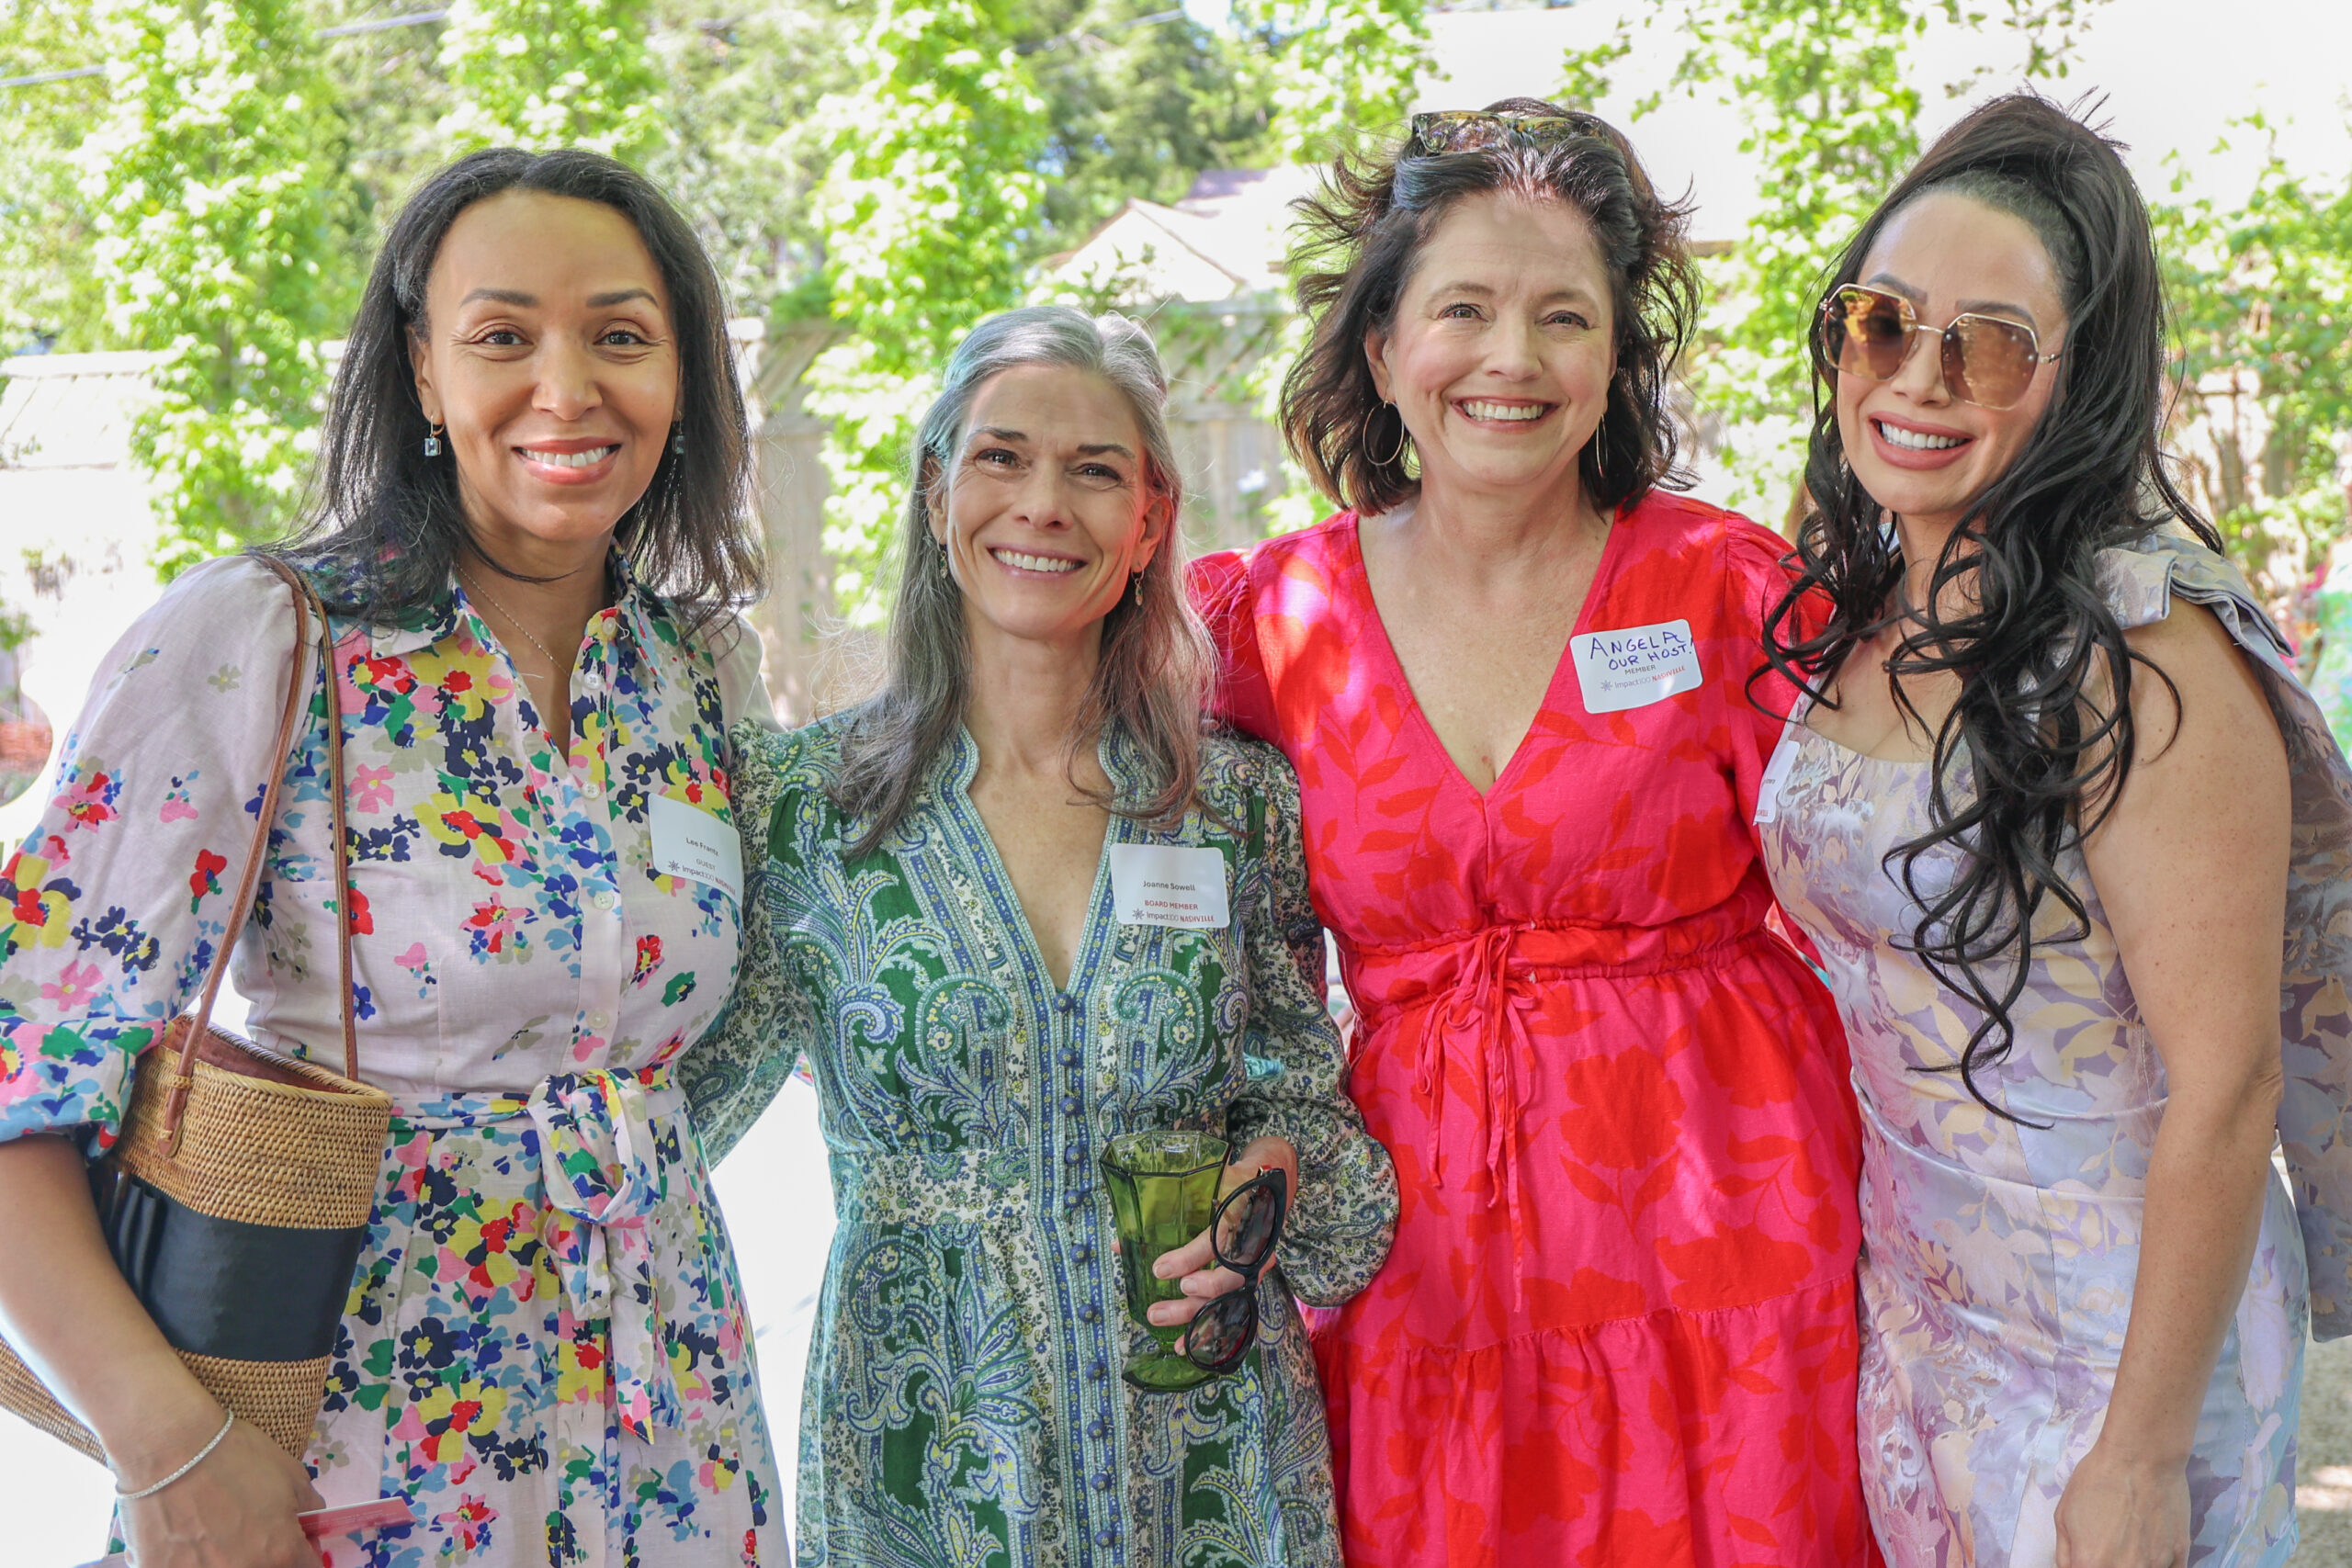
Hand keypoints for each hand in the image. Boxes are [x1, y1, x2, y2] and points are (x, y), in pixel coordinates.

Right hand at [117, 1415, 322, 1567]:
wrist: (172, 1450)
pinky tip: (182, 1537)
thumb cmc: (236, 1456)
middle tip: (250, 1532)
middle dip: (266, 1557)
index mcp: (279, 1552)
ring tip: (213, 1531)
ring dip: (226, 1558)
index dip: (305, 1554)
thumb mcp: (291, 1475)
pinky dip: (187, 1559)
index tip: (297, 1542)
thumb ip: (308, 1507)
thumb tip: (311, 1523)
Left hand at [1128, 1136, 1296, 1349]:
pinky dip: (1213, 1331)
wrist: (1275, 1181)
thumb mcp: (1208, 1183)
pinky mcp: (1252, 1280)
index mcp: (1245, 1219)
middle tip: (1157, 1311)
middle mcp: (1255, 1249)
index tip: (1160, 1269)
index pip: (1217, 1244)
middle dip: (1190, 1303)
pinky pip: (1235, 1310)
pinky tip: (1190, 1347)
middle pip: (1225, 1283)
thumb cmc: (1236, 1181)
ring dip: (1197, 1321)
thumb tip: (1120, 1244)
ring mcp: (1256, 1268)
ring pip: (1229, 1301)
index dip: (1188, 1259)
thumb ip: (1167, 1211)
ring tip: (1165, 1331)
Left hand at [2053, 1441, 2189, 1567]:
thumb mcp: (2063, 1515)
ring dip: (2134, 1564)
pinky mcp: (2180, 1556)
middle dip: (2107, 1563)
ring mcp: (2155, 1566)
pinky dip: (2158, 1563)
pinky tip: (2150, 1546)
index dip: (2084, 1563)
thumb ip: (2065, 1553)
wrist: (2141, 1457)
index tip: (2087, 1556)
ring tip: (2129, 1542)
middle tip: (2107, 1545)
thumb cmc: (2097, 1480)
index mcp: (2091, 1564)